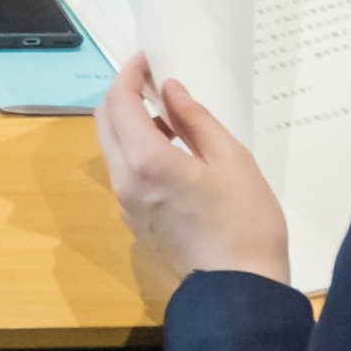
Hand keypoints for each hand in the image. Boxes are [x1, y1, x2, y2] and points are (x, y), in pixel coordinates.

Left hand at [94, 52, 290, 284]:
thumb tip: (170, 90)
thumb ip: (195, 119)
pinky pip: (123, 172)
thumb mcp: (231, 159)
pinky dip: (134, 149)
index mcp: (147, 162)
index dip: (128, 74)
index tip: (146, 61)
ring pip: (111, 147)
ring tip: (169, 114)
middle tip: (153, 81)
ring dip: (128, 122)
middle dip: (122, 94)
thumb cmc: (246, 222)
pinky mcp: (133, 220)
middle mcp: (125, 182)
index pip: (119, 102)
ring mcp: (125, 204)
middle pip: (105, 122)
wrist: (239, 289)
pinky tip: (170, 150)